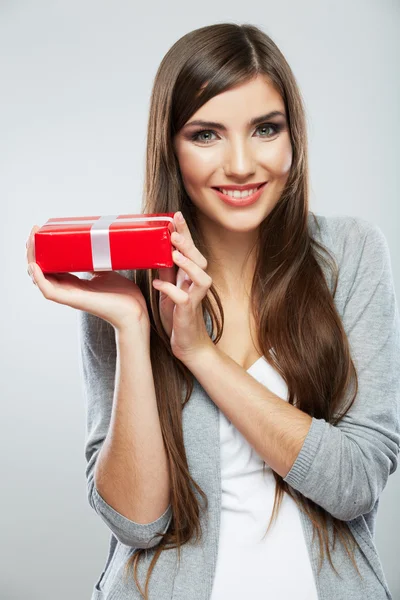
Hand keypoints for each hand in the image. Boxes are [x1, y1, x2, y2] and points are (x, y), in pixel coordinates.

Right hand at [25, 225, 149, 331]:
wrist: (135, 311)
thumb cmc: (124, 296)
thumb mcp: (108, 271)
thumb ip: (99, 261)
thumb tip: (97, 243)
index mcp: (74, 283)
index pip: (51, 266)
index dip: (43, 251)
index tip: (40, 231)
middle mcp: (68, 289)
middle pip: (41, 270)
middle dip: (34, 251)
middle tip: (34, 231)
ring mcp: (69, 295)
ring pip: (40, 279)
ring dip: (32, 260)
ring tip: (31, 241)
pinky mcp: (74, 301)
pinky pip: (50, 292)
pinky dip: (40, 279)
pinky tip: (35, 266)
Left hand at [153, 211, 213, 362]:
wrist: (186, 342)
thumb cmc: (178, 314)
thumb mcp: (168, 287)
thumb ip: (164, 269)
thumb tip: (152, 249)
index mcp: (191, 275)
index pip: (190, 249)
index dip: (185, 231)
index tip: (175, 215)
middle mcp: (197, 284)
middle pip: (199, 259)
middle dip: (188, 244)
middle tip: (174, 232)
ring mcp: (195, 297)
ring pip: (201, 277)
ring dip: (187, 264)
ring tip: (173, 254)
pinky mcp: (189, 311)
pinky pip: (183, 298)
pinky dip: (171, 290)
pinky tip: (158, 285)